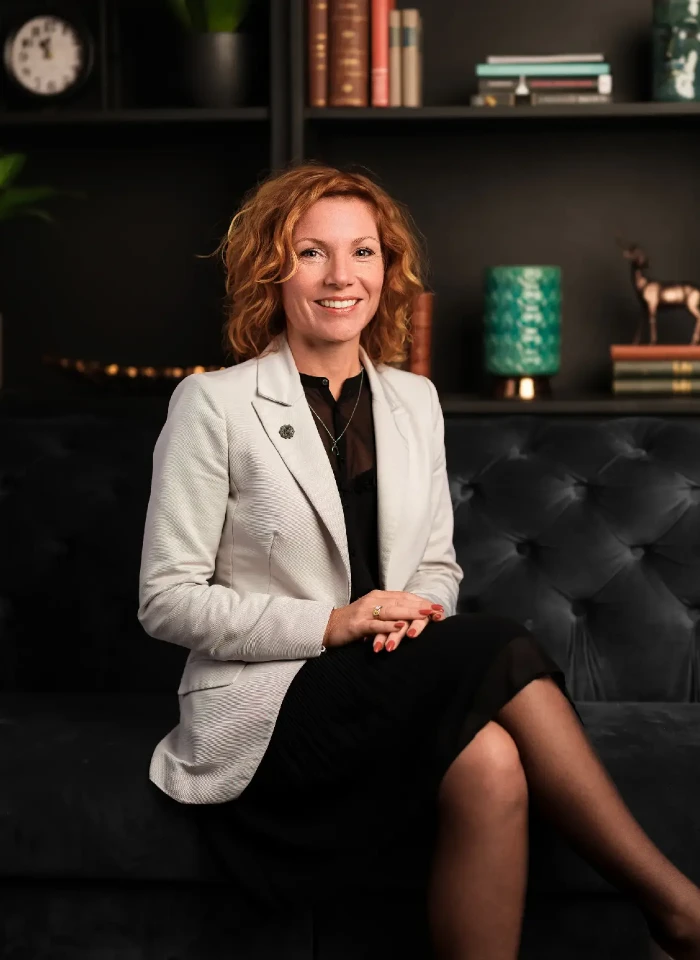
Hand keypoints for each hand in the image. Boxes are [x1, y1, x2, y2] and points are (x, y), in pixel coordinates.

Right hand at [322, 590, 444, 651]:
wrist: (327, 627)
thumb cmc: (353, 624)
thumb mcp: (374, 615)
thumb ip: (390, 614)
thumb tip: (412, 619)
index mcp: (378, 597)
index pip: (404, 597)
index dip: (421, 601)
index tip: (438, 607)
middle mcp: (373, 600)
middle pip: (401, 601)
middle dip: (421, 606)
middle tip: (437, 610)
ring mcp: (365, 611)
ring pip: (391, 610)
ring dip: (409, 612)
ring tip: (425, 614)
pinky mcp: (358, 624)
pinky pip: (375, 624)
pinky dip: (388, 626)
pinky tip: (400, 627)